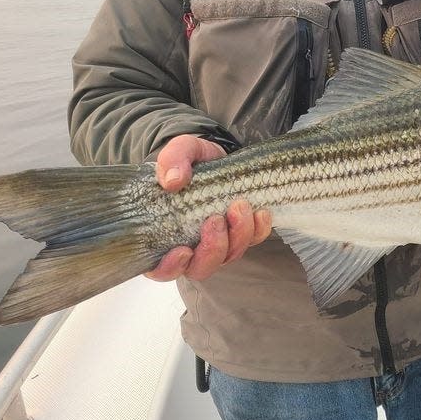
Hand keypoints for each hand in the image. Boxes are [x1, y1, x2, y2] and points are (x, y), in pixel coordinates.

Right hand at [144, 135, 271, 281]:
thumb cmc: (191, 160)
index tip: (183, 250)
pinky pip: (254, 241)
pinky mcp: (241, 234)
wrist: (216, 156)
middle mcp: (190, 247)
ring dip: (238, 235)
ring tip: (239, 205)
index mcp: (163, 235)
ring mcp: (217, 243)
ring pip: (229, 256)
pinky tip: (260, 211)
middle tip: (216, 218)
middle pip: (200, 268)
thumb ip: (172, 159)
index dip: (170, 267)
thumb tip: (172, 180)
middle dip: (213, 248)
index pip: (160, 269)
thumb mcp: (181, 150)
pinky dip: (258, 229)